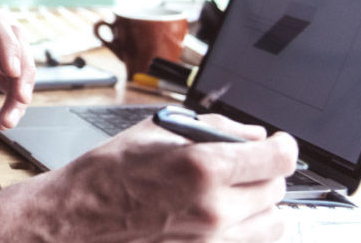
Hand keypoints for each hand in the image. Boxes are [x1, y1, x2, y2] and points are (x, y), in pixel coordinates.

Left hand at [0, 4, 34, 125]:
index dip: (6, 41)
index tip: (11, 69)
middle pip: (12, 38)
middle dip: (21, 66)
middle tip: (20, 95)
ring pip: (16, 62)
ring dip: (21, 88)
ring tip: (11, 115)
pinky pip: (9, 83)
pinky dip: (13, 100)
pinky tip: (7, 118)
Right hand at [35, 113, 297, 241]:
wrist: (76, 219)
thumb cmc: (105, 175)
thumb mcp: (154, 132)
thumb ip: (212, 129)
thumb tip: (251, 135)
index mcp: (202, 168)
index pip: (277, 159)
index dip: (283, 146)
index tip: (279, 144)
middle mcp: (213, 209)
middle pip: (277, 190)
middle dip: (265, 172)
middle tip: (244, 165)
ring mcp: (211, 240)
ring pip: (274, 223)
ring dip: (263, 204)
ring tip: (239, 193)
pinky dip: (247, 228)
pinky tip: (226, 215)